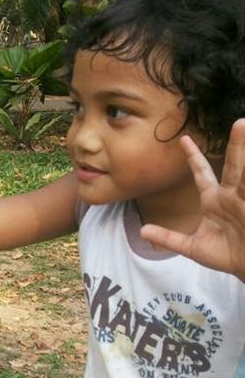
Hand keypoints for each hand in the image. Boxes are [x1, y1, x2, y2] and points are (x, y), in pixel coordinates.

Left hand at [141, 119, 244, 280]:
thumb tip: (143, 231)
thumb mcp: (192, 247)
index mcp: (214, 200)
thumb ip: (168, 238)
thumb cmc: (225, 255)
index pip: (202, 173)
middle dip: (237, 145)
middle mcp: (232, 196)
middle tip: (239, 122)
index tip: (184, 140)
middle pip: (234, 166)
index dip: (193, 157)